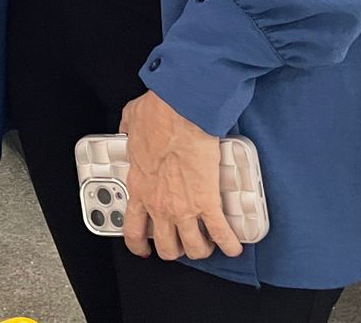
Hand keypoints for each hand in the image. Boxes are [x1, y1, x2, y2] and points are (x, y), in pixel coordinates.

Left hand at [118, 92, 242, 262]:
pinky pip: (220, 233)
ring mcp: (183, 206)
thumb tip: (129, 127)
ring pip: (193, 247)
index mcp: (139, 187)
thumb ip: (128, 132)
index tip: (145, 248)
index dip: (139, 245)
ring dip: (202, 249)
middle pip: (166, 246)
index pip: (133, 230)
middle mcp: (159, 204)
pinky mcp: (207, 201)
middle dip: (176, 250)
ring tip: (208, 244)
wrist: (180, 110)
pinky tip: (232, 246)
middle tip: (182, 244)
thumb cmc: (158, 113)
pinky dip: (228, 244)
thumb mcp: (130, 123)